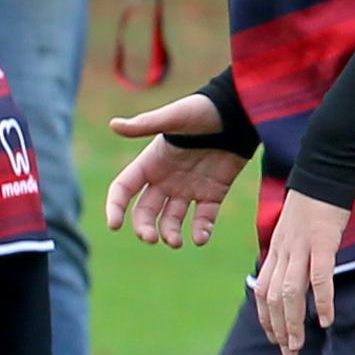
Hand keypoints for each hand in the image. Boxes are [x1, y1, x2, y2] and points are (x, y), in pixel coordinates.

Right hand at [102, 95, 242, 247]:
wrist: (239, 113)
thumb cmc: (203, 111)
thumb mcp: (174, 117)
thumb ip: (146, 124)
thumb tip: (114, 125)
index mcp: (150, 163)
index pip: (123, 189)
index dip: (115, 207)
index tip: (114, 225)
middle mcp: (165, 180)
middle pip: (145, 211)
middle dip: (145, 227)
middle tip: (151, 238)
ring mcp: (188, 188)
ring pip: (172, 219)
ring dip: (170, 234)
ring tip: (176, 242)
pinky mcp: (212, 193)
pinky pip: (203, 218)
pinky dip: (201, 231)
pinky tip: (201, 238)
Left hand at [250, 186, 348, 354]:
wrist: (322, 169)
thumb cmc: (314, 204)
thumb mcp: (295, 232)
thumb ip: (292, 255)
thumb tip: (294, 278)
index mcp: (275, 251)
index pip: (262, 291)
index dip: (266, 318)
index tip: (274, 338)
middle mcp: (282, 252)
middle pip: (272, 298)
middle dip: (278, 329)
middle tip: (287, 353)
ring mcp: (301, 247)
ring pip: (290, 292)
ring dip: (293, 322)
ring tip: (298, 346)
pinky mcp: (322, 241)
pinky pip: (319, 275)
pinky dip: (320, 300)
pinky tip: (324, 320)